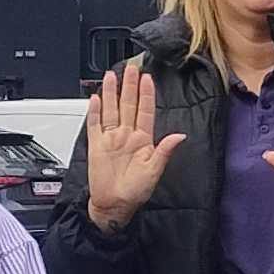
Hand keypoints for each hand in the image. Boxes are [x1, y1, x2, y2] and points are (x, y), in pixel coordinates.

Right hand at [80, 62, 180, 231]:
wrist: (113, 205)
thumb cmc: (134, 192)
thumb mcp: (154, 172)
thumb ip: (164, 151)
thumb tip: (179, 136)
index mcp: (143, 140)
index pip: (145, 111)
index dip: (146, 94)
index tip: (147, 78)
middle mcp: (127, 136)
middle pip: (128, 105)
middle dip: (129, 86)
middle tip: (131, 68)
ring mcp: (111, 139)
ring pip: (112, 110)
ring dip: (111, 93)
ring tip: (112, 75)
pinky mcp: (96, 145)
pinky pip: (95, 124)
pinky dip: (94, 111)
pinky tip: (95, 98)